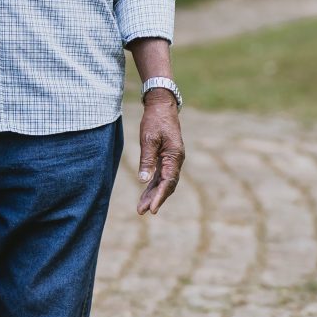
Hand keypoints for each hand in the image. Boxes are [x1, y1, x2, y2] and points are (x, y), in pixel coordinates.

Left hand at [135, 92, 183, 214]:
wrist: (161, 106)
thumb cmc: (155, 120)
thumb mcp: (149, 139)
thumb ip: (147, 160)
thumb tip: (143, 180)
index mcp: (175, 156)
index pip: (168, 181)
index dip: (160, 196)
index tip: (152, 209)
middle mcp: (176, 160)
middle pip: (167, 185)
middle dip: (155, 199)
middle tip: (142, 211)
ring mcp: (172, 160)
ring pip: (163, 182)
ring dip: (153, 194)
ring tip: (140, 208)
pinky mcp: (166, 158)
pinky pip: (160, 175)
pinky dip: (153, 185)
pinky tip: (145, 194)